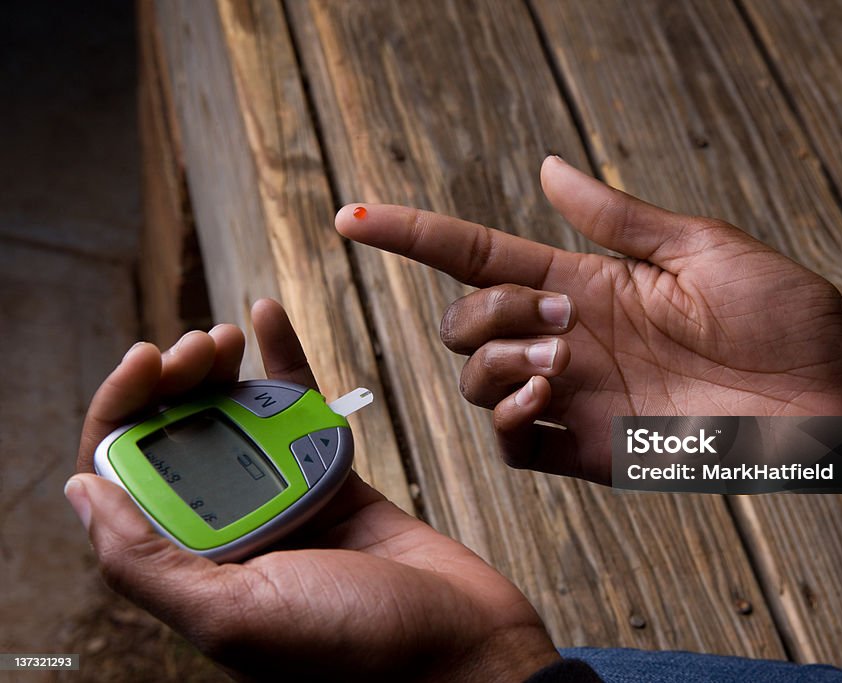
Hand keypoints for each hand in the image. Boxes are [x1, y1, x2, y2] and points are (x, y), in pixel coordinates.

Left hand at [68, 299, 558, 681]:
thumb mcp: (236, 616)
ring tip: (224, 336)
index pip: (128, 481)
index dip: (124, 414)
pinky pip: (297, 412)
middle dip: (174, 381)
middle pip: (178, 438)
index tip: (146, 363)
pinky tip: (267, 316)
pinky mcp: (330, 478)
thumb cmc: (358, 650)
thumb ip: (148, 564)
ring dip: (220, 369)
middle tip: (196, 347)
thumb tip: (80, 491)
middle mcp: (228, 533)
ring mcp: (280, 501)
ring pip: (234, 418)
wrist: (463, 647)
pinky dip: (283, 361)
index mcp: (190, 570)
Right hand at [335, 156, 841, 483]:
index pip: (476, 256)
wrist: (832, 391)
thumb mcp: (700, 248)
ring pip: (477, 381)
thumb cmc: (781, 313)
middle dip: (486, 311)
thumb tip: (549, 165)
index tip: (352, 219)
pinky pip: (516, 445)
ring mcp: (576, 397)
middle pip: (463, 321)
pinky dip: (509, 421)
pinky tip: (544, 398)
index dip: (412, 235)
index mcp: (585, 283)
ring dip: (498, 362)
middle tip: (559, 315)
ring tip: (562, 359)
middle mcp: (567, 339)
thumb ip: (615, 217)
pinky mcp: (593, 450)